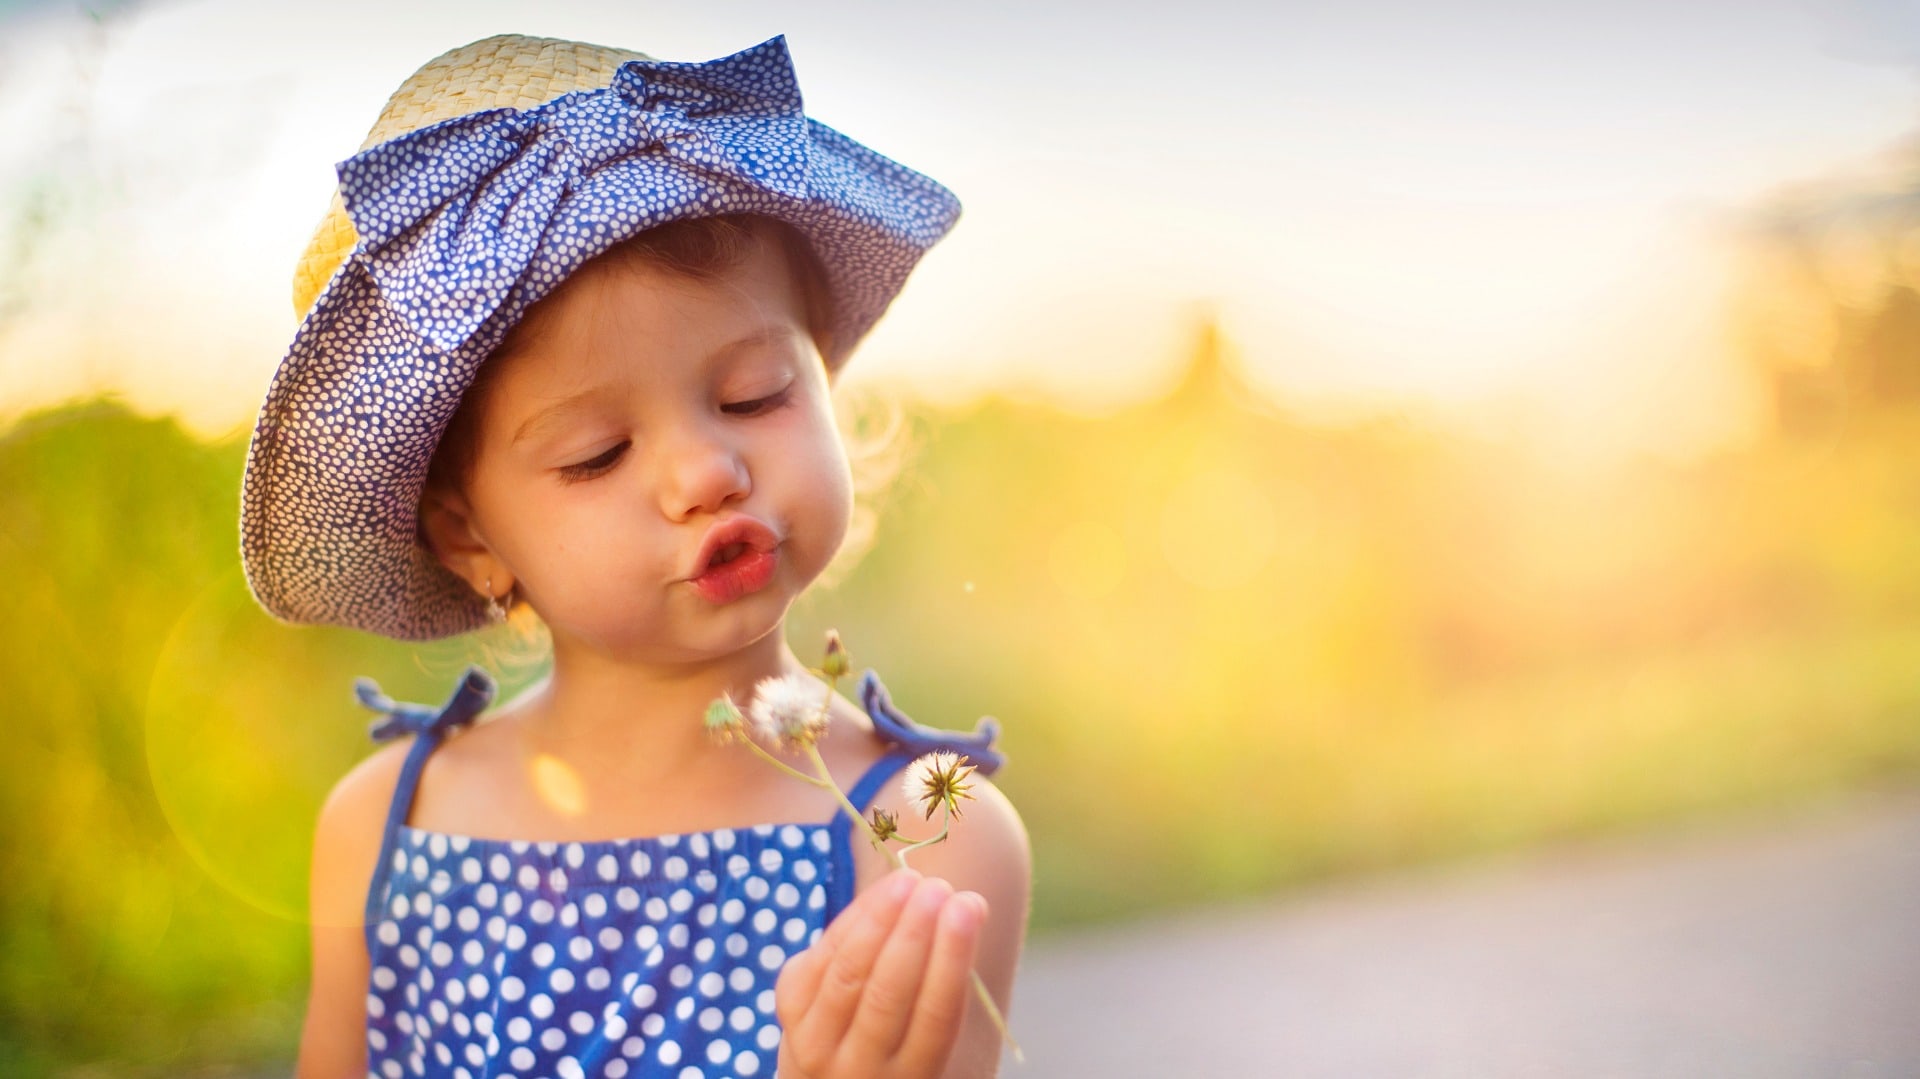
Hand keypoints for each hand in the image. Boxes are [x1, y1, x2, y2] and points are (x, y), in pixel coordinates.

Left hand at [774, 868, 987, 1077]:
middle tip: (938, 887)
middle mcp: (860, 1068)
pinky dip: (852, 921)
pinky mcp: (789, 1012)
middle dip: (914, 934)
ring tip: (909, 880)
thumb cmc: (896, 1047)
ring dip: (880, 919)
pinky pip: (820, 959)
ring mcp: (816, 1042)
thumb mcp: (922, 1040)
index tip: (969, 906)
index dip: (952, 957)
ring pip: (849, 974)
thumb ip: (940, 985)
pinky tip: (880, 895)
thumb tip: (965, 905)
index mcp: (912, 1075)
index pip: (936, 1016)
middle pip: (887, 995)